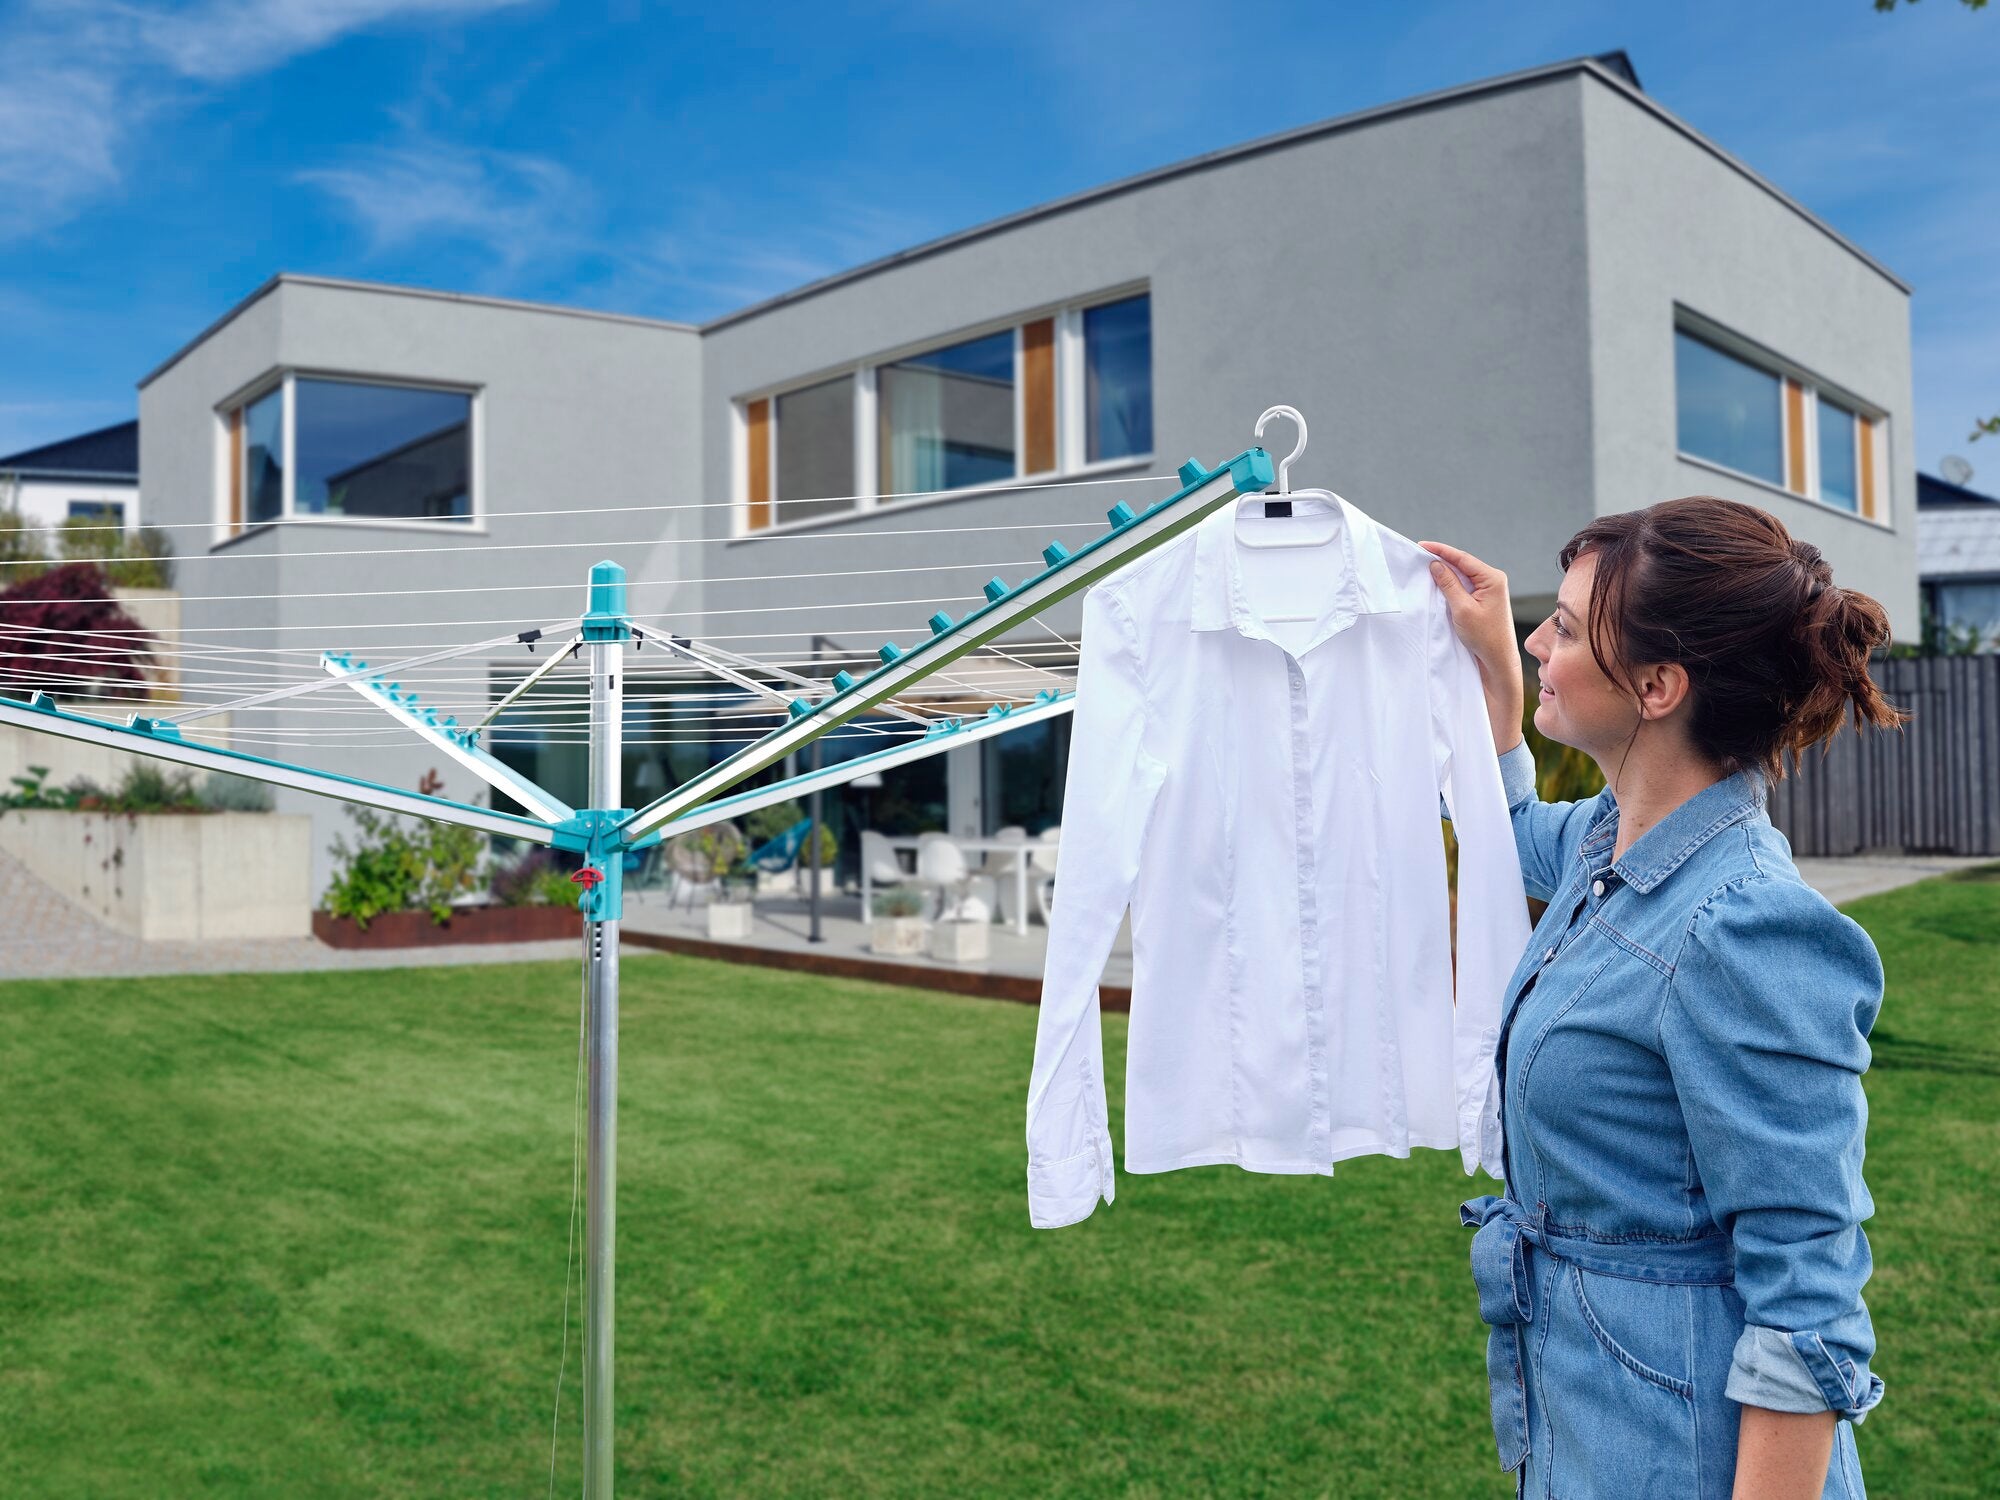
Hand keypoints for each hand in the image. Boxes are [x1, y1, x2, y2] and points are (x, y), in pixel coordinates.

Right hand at [1418, 540, 1524, 753]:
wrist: (1498, 659)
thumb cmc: (1484, 636)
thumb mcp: (1462, 609)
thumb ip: (1448, 584)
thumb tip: (1435, 565)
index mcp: (1492, 578)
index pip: (1462, 558)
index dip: (1441, 551)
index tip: (1421, 545)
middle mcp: (1493, 580)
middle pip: (1462, 564)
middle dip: (1441, 559)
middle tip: (1419, 554)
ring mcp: (1489, 590)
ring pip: (1462, 575)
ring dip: (1445, 571)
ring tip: (1424, 565)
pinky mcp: (1483, 599)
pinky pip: (1464, 585)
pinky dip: (1450, 583)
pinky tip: (1437, 582)